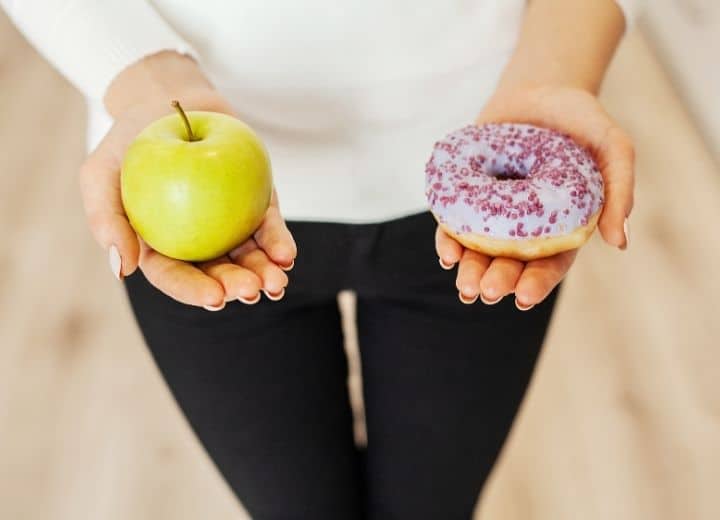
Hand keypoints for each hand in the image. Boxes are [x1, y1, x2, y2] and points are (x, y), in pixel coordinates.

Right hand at [79, 90, 295, 309]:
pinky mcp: (255, 205)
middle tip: (252, 291)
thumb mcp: (100, 173)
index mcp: (159, 247)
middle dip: (237, 287)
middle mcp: (196, 243)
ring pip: (248, 257)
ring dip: (264, 272)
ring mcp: (228, 225)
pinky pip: (268, 228)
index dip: (194, 290)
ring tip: (277, 283)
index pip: (176, 276)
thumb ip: (106, 219)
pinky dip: (277, 242)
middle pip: (217, 272)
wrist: (171, 101)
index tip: (215, 298)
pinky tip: (286, 256)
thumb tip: (122, 270)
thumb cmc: (129, 140)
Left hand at [435, 86, 633, 309]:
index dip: (537, 283)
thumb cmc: (581, 119)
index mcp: (561, 226)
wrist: (540, 85)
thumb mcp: (612, 145)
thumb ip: (620, 189)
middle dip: (498, 281)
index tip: (524, 297)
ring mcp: (494, 211)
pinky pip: (455, 221)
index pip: (550, 264)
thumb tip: (620, 242)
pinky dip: (449, 239)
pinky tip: (446, 253)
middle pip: (511, 263)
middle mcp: (525, 225)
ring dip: (470, 270)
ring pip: (480, 250)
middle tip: (486, 291)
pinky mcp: (468, 193)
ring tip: (465, 285)